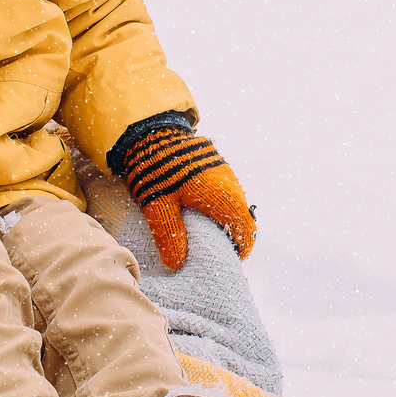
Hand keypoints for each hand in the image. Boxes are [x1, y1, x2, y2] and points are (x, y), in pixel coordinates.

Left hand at [114, 120, 255, 268]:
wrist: (151, 131)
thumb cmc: (155, 169)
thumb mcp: (158, 207)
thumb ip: (170, 236)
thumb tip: (177, 264)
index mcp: (220, 193)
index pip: (244, 226)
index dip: (241, 247)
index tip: (231, 259)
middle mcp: (228, 181)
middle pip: (244, 214)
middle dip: (236, 234)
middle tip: (219, 249)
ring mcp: (224, 170)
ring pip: (237, 201)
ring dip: (230, 218)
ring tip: (210, 232)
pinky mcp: (216, 163)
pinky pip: (229, 188)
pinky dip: (224, 204)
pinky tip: (205, 210)